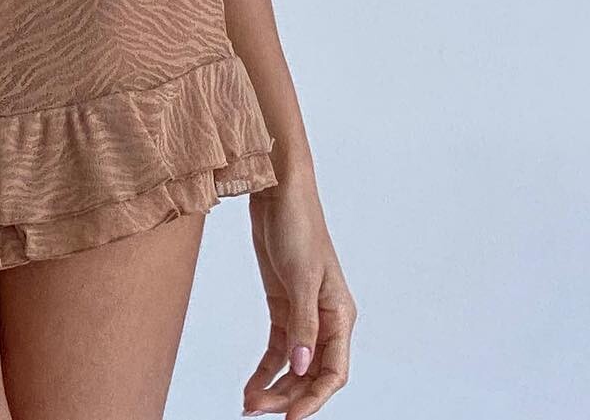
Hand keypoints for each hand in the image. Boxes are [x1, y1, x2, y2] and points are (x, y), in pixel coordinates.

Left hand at [242, 179, 355, 416]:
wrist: (278, 192)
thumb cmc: (298, 226)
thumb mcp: (301, 277)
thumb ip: (302, 325)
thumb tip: (301, 367)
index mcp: (340, 314)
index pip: (334, 372)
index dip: (314, 398)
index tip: (289, 417)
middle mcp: (325, 319)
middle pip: (311, 374)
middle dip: (287, 395)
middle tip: (256, 408)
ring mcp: (303, 314)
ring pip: (294, 365)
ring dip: (275, 386)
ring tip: (249, 403)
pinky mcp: (283, 306)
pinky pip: (277, 348)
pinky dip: (265, 368)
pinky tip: (251, 385)